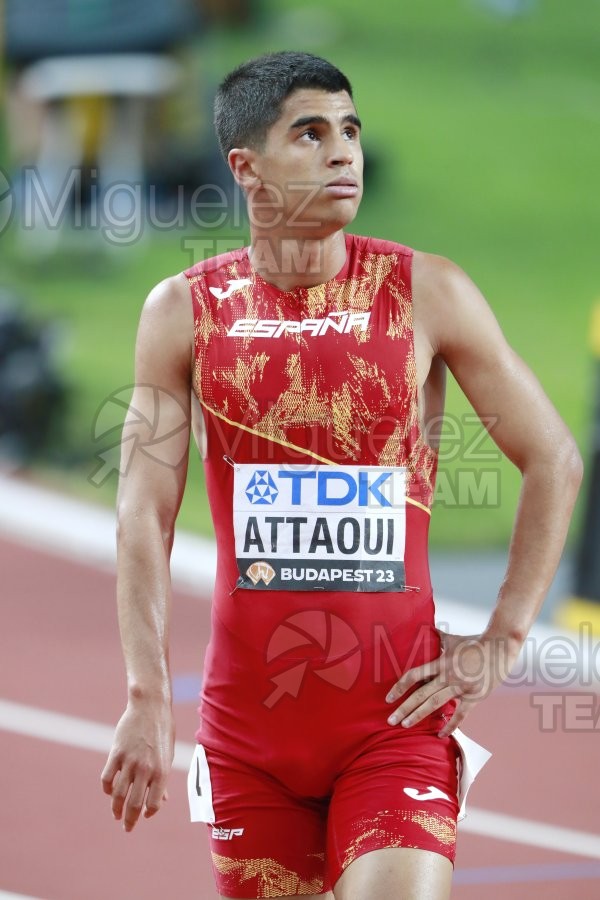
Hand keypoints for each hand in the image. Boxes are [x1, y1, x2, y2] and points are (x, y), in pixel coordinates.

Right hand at [101, 699, 174, 830]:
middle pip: (133, 803)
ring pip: (118, 794)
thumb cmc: (162, 731)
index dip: (148, 812)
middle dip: (129, 820)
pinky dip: (107, 789)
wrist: (150, 707)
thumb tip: (161, 801)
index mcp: (162, 771)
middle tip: (127, 828)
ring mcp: (129, 761)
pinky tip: (110, 792)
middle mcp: (145, 769)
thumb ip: (162, 779)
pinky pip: (107, 778)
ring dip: (115, 808)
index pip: (153, 803)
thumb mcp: (168, 755)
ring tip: (116, 815)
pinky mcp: (116, 753)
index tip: (144, 815)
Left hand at [385, 629, 520, 736]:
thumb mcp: (452, 639)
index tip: (388, 697)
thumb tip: (427, 628)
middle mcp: (448, 675)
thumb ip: (437, 637)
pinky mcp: (474, 696)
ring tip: (405, 725)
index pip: (414, 675)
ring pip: (435, 704)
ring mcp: (461, 687)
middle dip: (404, 708)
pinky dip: (450, 726)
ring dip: (418, 716)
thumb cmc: (474, 642)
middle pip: (420, 694)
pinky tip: (440, 734)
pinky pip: (460, 715)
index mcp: (441, 662)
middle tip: (390, 720)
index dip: (400, 686)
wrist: (500, 646)